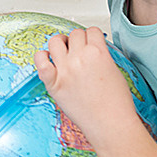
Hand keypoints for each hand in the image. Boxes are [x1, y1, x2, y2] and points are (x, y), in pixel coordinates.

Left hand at [34, 27, 135, 146]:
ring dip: (60, 43)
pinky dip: (42, 57)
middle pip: (74, 34)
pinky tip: (48, 60)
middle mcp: (79, 58)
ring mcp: (64, 70)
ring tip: (63, 51)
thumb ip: (102, 56)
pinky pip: (40, 61)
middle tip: (79, 49)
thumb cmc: (116, 104)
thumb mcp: (115, 71)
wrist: (110, 125)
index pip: (90, 31)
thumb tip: (92, 49)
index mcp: (98, 53)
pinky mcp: (53, 83)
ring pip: (55, 41)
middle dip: (78, 40)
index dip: (91, 36)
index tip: (90, 42)